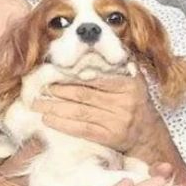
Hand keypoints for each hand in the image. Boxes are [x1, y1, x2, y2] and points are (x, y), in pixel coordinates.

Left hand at [31, 75, 168, 161]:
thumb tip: (99, 47)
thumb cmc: (137, 103)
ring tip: (38, 104)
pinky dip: (63, 124)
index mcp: (127, 85)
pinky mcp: (108, 137)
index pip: (95, 79)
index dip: (72, 78)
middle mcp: (122, 103)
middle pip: (84, 95)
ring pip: (80, 112)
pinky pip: (82, 129)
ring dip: (55, 108)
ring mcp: (115, 121)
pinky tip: (49, 120)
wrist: (147, 134)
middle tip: (39, 89)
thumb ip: (121, 64)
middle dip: (59, 92)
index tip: (54, 75)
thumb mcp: (135, 80)